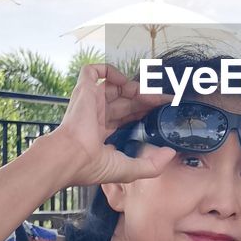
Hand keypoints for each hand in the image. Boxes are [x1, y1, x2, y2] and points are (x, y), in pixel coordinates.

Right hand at [39, 64, 175, 187]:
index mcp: (102, 132)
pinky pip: (93, 70)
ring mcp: (89, 101)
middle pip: (126, 100)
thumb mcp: (128, 169)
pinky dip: (109, 71)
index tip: (162, 110)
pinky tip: (123, 82)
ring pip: (116, 85)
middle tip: (165, 101)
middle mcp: (96, 114)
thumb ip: (152, 165)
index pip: (127, 115)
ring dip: (135, 87)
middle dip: (147, 98)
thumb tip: (170, 153)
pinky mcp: (83, 90)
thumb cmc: (91, 166)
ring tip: (150, 96)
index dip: (145, 111)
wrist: (70, 157)